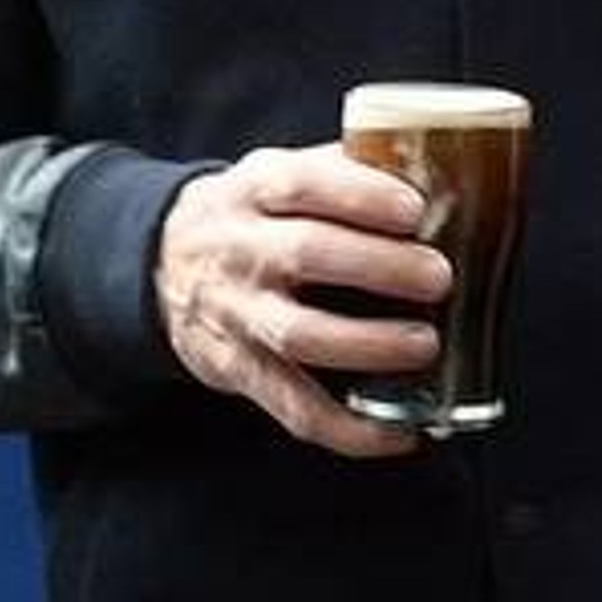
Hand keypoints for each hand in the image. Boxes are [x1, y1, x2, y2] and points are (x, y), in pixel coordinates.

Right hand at [155, 141, 451, 458]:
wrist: (163, 263)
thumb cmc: (250, 213)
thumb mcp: (276, 172)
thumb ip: (340, 170)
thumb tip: (431, 173)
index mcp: (255, 189)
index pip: (303, 183)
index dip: (360, 195)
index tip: (414, 209)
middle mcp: (242, 249)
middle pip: (307, 254)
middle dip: (379, 267)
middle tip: (438, 276)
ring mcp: (238, 314)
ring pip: (299, 335)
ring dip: (367, 345)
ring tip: (424, 344)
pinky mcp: (238, 371)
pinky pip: (293, 407)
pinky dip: (348, 428)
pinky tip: (397, 430)